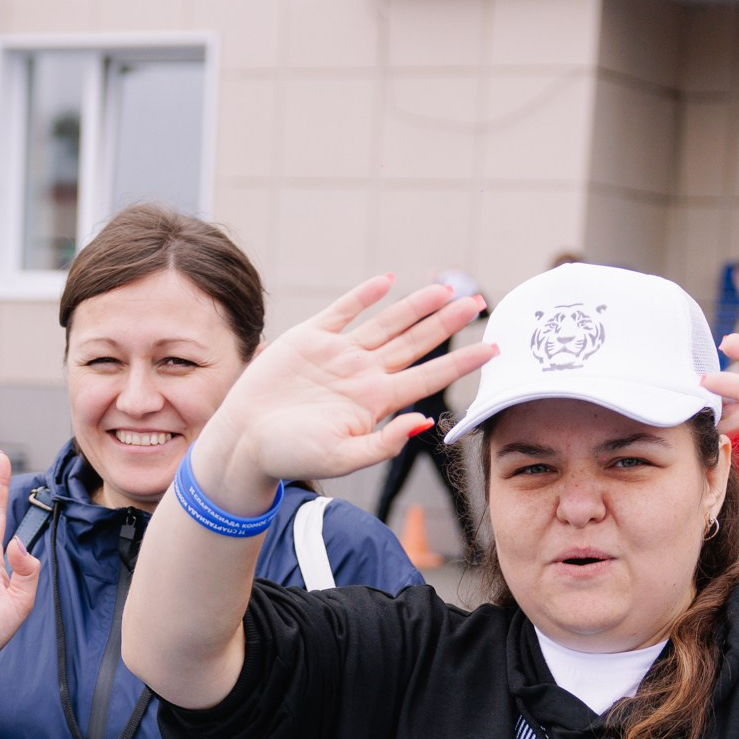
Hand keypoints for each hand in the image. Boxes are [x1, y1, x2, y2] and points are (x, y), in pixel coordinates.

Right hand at [193, 276, 491, 504]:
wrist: (244, 442)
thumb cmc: (291, 456)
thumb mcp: (342, 457)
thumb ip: (384, 444)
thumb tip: (423, 423)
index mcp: (376, 402)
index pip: (429, 377)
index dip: (462, 362)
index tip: (494, 349)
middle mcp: (363, 375)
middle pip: (416, 343)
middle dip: (448, 323)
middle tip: (479, 302)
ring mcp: (338, 355)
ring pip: (386, 323)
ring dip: (416, 305)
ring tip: (445, 288)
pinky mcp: (309, 339)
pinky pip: (343, 310)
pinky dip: (365, 295)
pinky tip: (386, 281)